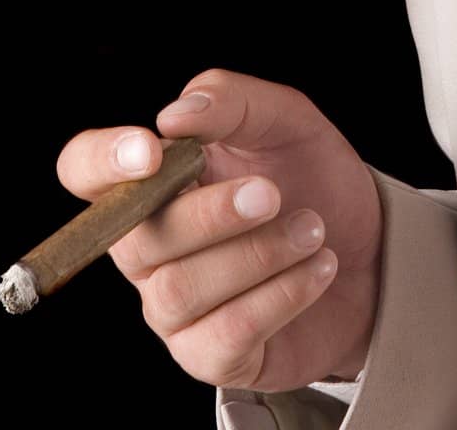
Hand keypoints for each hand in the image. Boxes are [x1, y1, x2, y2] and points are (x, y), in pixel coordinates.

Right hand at [55, 69, 382, 393]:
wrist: (373, 249)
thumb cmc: (314, 178)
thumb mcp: (287, 120)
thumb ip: (232, 101)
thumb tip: (175, 116)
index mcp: (154, 180)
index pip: (83, 168)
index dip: (101, 160)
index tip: (153, 151)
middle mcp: (149, 247)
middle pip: (137, 237)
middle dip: (211, 213)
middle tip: (273, 194)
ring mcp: (174, 307)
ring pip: (181, 289)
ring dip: (259, 254)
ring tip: (313, 230)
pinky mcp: (211, 356)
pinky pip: (224, 334)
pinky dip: (282, 294)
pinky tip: (318, 267)